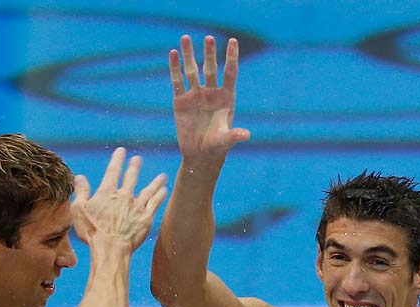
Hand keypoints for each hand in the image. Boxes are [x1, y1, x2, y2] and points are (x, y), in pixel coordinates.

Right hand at [72, 148, 166, 250]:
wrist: (111, 248)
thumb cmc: (92, 232)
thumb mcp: (79, 211)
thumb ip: (81, 192)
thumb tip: (79, 177)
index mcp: (107, 193)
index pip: (113, 171)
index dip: (117, 160)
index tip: (122, 151)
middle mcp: (124, 196)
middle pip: (131, 177)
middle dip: (134, 167)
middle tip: (138, 159)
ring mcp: (137, 207)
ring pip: (148, 190)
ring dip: (155, 182)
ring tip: (162, 176)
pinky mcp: (146, 218)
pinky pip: (155, 203)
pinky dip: (160, 195)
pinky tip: (164, 190)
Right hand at [170, 35, 250, 159]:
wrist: (199, 155)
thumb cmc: (217, 148)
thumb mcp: (225, 141)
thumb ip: (234, 135)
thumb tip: (246, 135)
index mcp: (226, 97)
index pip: (230, 72)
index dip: (231, 57)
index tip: (233, 41)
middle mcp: (211, 93)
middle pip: (210, 68)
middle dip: (210, 53)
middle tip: (209, 38)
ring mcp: (195, 95)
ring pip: (192, 70)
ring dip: (188, 55)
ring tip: (185, 37)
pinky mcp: (181, 101)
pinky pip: (177, 81)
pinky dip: (175, 68)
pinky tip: (173, 54)